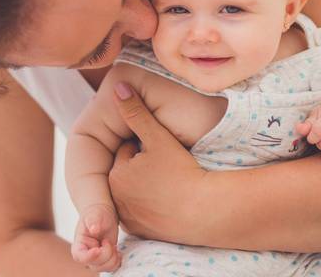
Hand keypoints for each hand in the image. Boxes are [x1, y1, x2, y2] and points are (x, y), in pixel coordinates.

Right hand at [71, 203, 120, 272]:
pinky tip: (117, 250)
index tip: (98, 248)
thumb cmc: (96, 212)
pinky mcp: (105, 259)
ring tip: (112, 245)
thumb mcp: (94, 214)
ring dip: (113, 258)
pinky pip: (112, 267)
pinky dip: (117, 261)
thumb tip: (94, 229)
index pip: (80, 257)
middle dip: (106, 254)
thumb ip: (93, 221)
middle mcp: (86, 254)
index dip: (90, 256)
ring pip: (104, 268)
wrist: (103, 213)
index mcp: (79, 244)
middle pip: (95, 265)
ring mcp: (96, 258)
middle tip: (107, 241)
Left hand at [108, 82, 207, 243]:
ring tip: (170, 182)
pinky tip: (169, 200)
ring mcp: (127, 218)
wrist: (205, 212)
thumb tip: (118, 87)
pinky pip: (142, 211)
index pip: (127, 149)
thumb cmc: (182, 172)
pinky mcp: (140, 232)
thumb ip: (135, 112)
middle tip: (168, 167)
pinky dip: (150, 205)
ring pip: (135, 190)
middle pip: (128, 171)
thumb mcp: (158, 137)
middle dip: (142, 165)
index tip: (163, 152)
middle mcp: (116, 198)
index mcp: (115, 174)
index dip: (146, 146)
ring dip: (145, 184)